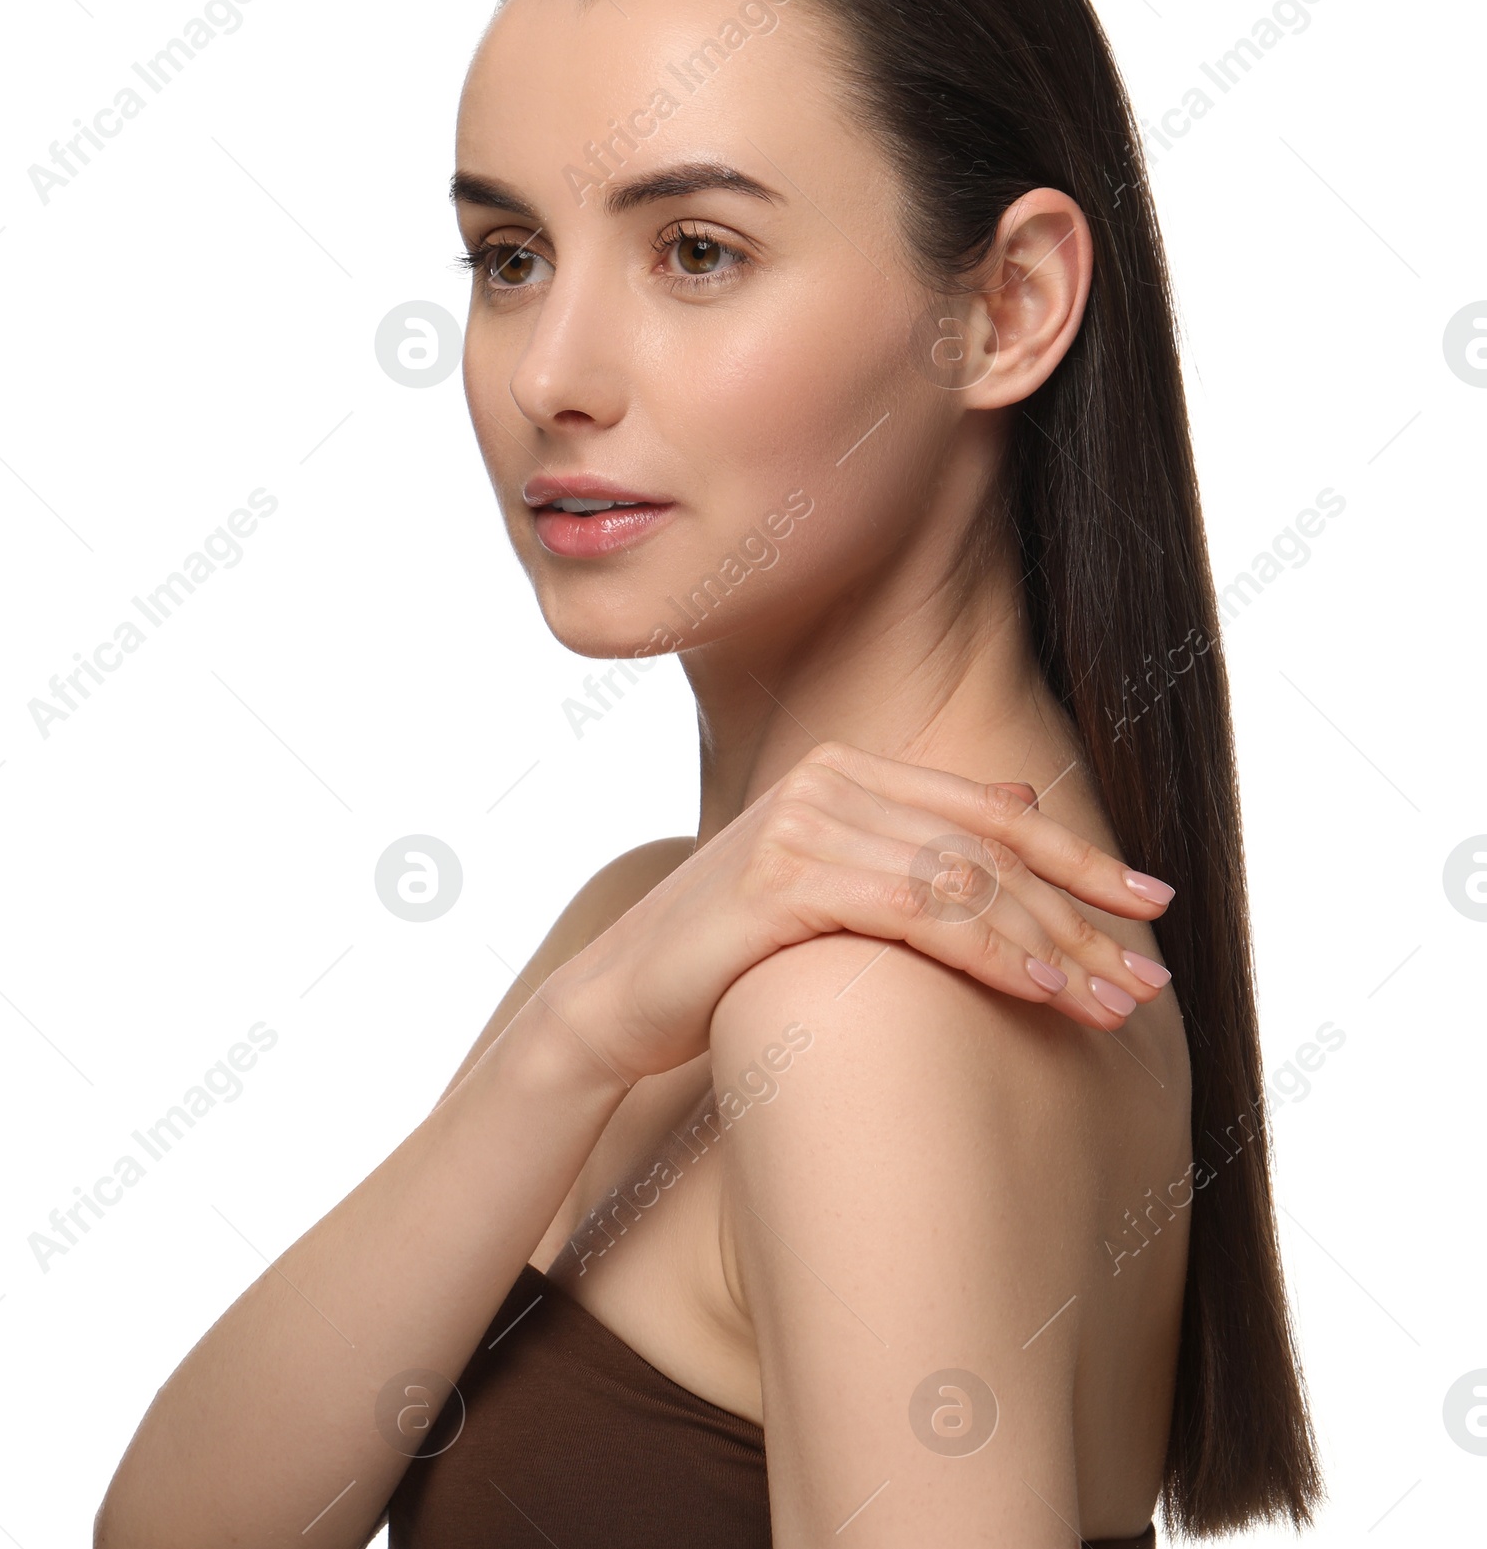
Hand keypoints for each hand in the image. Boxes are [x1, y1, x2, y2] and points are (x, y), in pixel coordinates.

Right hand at [538, 740, 1174, 1087]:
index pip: (993, 814)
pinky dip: (990, 948)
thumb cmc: (730, 956)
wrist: (619, 998)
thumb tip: (1022, 805)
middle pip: (990, 847)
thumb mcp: (831, 888)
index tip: (1154, 904)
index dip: (1081, 861)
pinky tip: (1041, 988)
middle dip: (1083, 914)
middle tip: (1150, 976)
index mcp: (846, 770)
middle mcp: (828, 780)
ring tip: (1114, 1003)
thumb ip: (915, 846)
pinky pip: (916, 909)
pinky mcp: (782, 875)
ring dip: (1053, 943)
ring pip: (966, 879)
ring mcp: (803, 821)